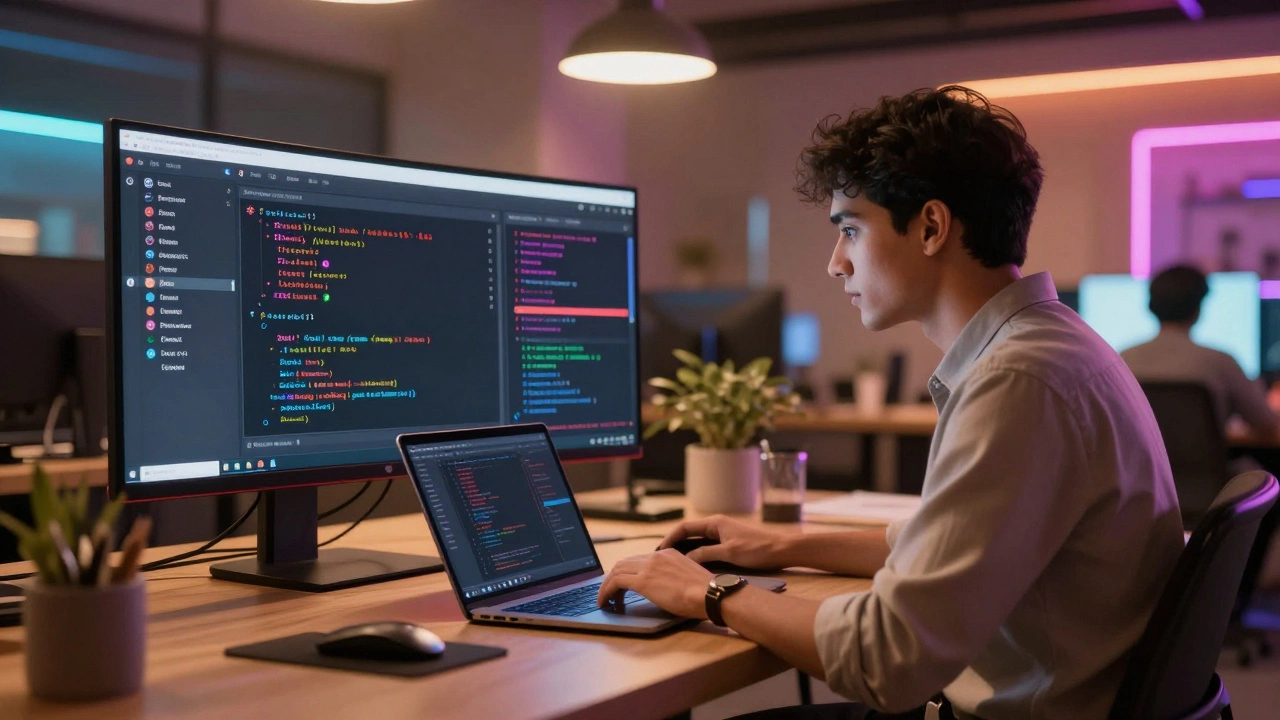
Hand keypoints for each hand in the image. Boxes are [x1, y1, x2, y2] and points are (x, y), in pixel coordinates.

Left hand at [597, 549, 712, 618]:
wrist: (710, 594)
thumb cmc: (705, 593)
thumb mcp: (687, 577)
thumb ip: (673, 577)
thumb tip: (665, 588)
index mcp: (667, 554)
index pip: (639, 559)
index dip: (627, 573)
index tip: (623, 586)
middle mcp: (656, 556)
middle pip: (624, 563)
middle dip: (613, 578)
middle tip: (610, 593)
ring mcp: (648, 567)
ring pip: (616, 571)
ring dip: (607, 586)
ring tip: (605, 600)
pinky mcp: (643, 581)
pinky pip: (616, 583)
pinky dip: (606, 592)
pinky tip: (605, 603)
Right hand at [659, 515, 789, 570]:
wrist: (781, 550)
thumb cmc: (757, 549)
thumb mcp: (729, 552)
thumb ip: (706, 554)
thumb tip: (686, 558)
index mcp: (715, 523)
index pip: (685, 527)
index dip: (670, 538)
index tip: (660, 550)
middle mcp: (717, 526)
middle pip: (689, 534)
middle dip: (675, 545)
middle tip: (661, 559)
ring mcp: (722, 535)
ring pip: (697, 542)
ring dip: (685, 551)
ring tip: (672, 564)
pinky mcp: (728, 544)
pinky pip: (707, 548)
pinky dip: (697, 555)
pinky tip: (691, 566)